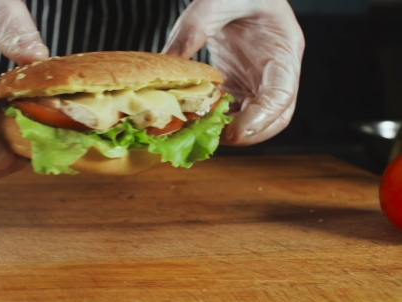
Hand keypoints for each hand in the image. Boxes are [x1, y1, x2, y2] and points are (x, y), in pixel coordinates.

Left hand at [162, 0, 304, 145]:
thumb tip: (167, 65)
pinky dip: (217, 117)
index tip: (233, 133)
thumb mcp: (214, 1)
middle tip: (214, 139)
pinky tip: (195, 116)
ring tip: (199, 130)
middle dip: (248, 134)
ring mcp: (260, 79)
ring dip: (229, 129)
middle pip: (275, 116)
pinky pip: (234, 109)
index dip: (260, 119)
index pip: (281, 95)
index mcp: (283, 49)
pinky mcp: (241, 82)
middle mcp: (276, 70)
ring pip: (254, 118)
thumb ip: (193, 31)